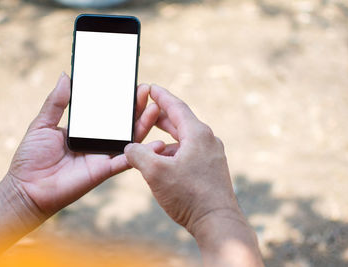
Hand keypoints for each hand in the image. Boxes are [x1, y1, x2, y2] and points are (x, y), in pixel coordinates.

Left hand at [5, 73, 163, 220]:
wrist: (27, 188)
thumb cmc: (31, 157)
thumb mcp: (42, 123)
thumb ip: (56, 102)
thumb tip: (66, 76)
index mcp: (84, 130)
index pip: (106, 112)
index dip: (118, 99)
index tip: (129, 83)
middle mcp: (97, 142)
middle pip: (122, 123)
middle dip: (136, 107)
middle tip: (146, 90)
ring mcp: (103, 155)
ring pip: (130, 139)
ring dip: (143, 123)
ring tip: (154, 107)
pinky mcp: (105, 170)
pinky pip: (127, 160)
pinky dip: (143, 153)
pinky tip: (158, 142)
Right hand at [124, 84, 262, 265]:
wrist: (217, 222)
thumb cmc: (189, 196)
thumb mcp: (155, 172)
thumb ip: (137, 154)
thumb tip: (130, 147)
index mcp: (197, 134)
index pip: (176, 106)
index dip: (161, 96)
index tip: (150, 87)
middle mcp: (208, 140)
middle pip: (180, 122)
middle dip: (160, 117)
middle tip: (145, 111)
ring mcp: (212, 155)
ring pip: (184, 139)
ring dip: (166, 138)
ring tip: (149, 141)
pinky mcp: (212, 168)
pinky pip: (189, 152)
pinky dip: (174, 152)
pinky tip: (164, 162)